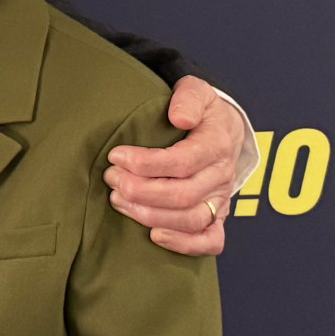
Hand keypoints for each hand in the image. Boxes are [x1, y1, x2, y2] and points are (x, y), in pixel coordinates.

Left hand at [102, 75, 240, 257]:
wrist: (223, 128)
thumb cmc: (202, 110)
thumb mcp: (197, 91)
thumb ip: (187, 98)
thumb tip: (178, 118)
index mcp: (217, 144)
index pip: (182, 161)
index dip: (145, 163)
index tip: (116, 156)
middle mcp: (221, 175)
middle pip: (181, 194)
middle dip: (140, 190)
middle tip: (111, 179)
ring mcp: (221, 199)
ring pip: (190, 219)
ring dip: (150, 215)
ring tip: (119, 200)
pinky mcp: (218, 216)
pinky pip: (210, 241)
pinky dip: (184, 244)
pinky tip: (154, 236)